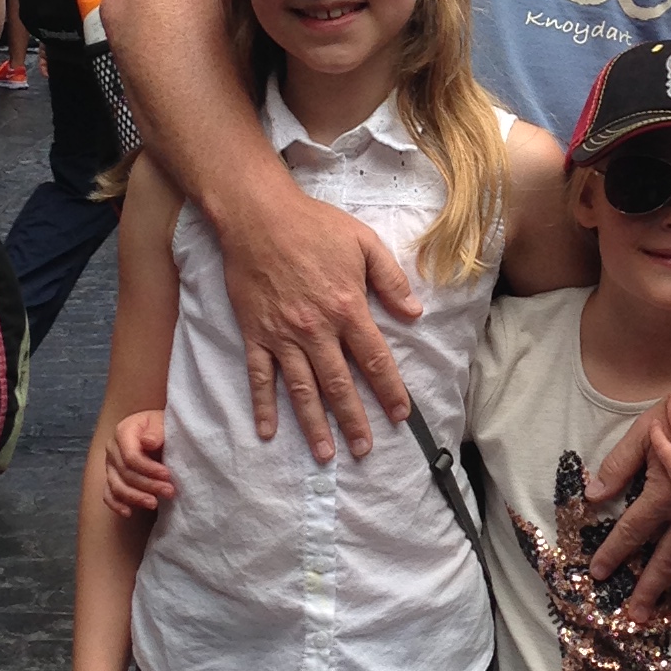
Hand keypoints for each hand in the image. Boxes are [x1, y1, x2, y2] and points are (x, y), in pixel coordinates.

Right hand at [105, 409, 174, 516]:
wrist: (159, 432)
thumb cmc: (162, 427)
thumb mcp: (162, 422)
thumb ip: (156, 431)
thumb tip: (147, 442)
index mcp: (123, 431)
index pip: (131, 456)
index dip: (149, 468)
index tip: (167, 475)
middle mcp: (112, 449)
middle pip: (125, 473)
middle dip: (148, 485)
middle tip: (169, 491)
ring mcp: (110, 465)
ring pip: (117, 486)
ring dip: (136, 497)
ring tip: (154, 503)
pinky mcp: (112, 478)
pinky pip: (108, 495)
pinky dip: (117, 505)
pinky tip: (129, 512)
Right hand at [217, 186, 418, 462]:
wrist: (258, 216)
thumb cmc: (314, 225)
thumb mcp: (364, 243)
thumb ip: (390, 280)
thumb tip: (414, 312)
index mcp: (348, 308)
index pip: (375, 360)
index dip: (390, 391)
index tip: (400, 415)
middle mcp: (316, 330)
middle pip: (340, 384)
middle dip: (354, 420)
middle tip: (364, 449)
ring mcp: (283, 336)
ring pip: (302, 389)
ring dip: (314, 424)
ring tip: (325, 454)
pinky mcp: (255, 334)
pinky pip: (259, 377)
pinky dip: (263, 405)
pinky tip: (268, 431)